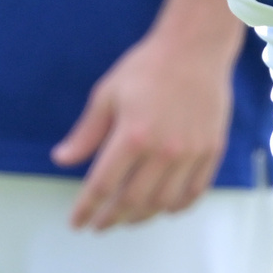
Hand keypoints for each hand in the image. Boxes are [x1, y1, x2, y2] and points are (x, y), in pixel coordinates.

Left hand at [52, 0, 242, 230]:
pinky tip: (164, 208)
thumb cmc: (148, 67)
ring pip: (163, 203)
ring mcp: (191, 153)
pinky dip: (177, 207)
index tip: (77, 222)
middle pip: (132, 201)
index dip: (86, 208)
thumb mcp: (107, 94)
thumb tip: (62, 159)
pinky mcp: (211, 150)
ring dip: (141, 217)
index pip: (103, 185)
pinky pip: (194, 192)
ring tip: (127, 218)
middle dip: (112, 218)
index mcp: (132, 135)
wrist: (195, 47)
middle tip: (100, 225)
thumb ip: (86, 132)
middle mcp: (163, 150)